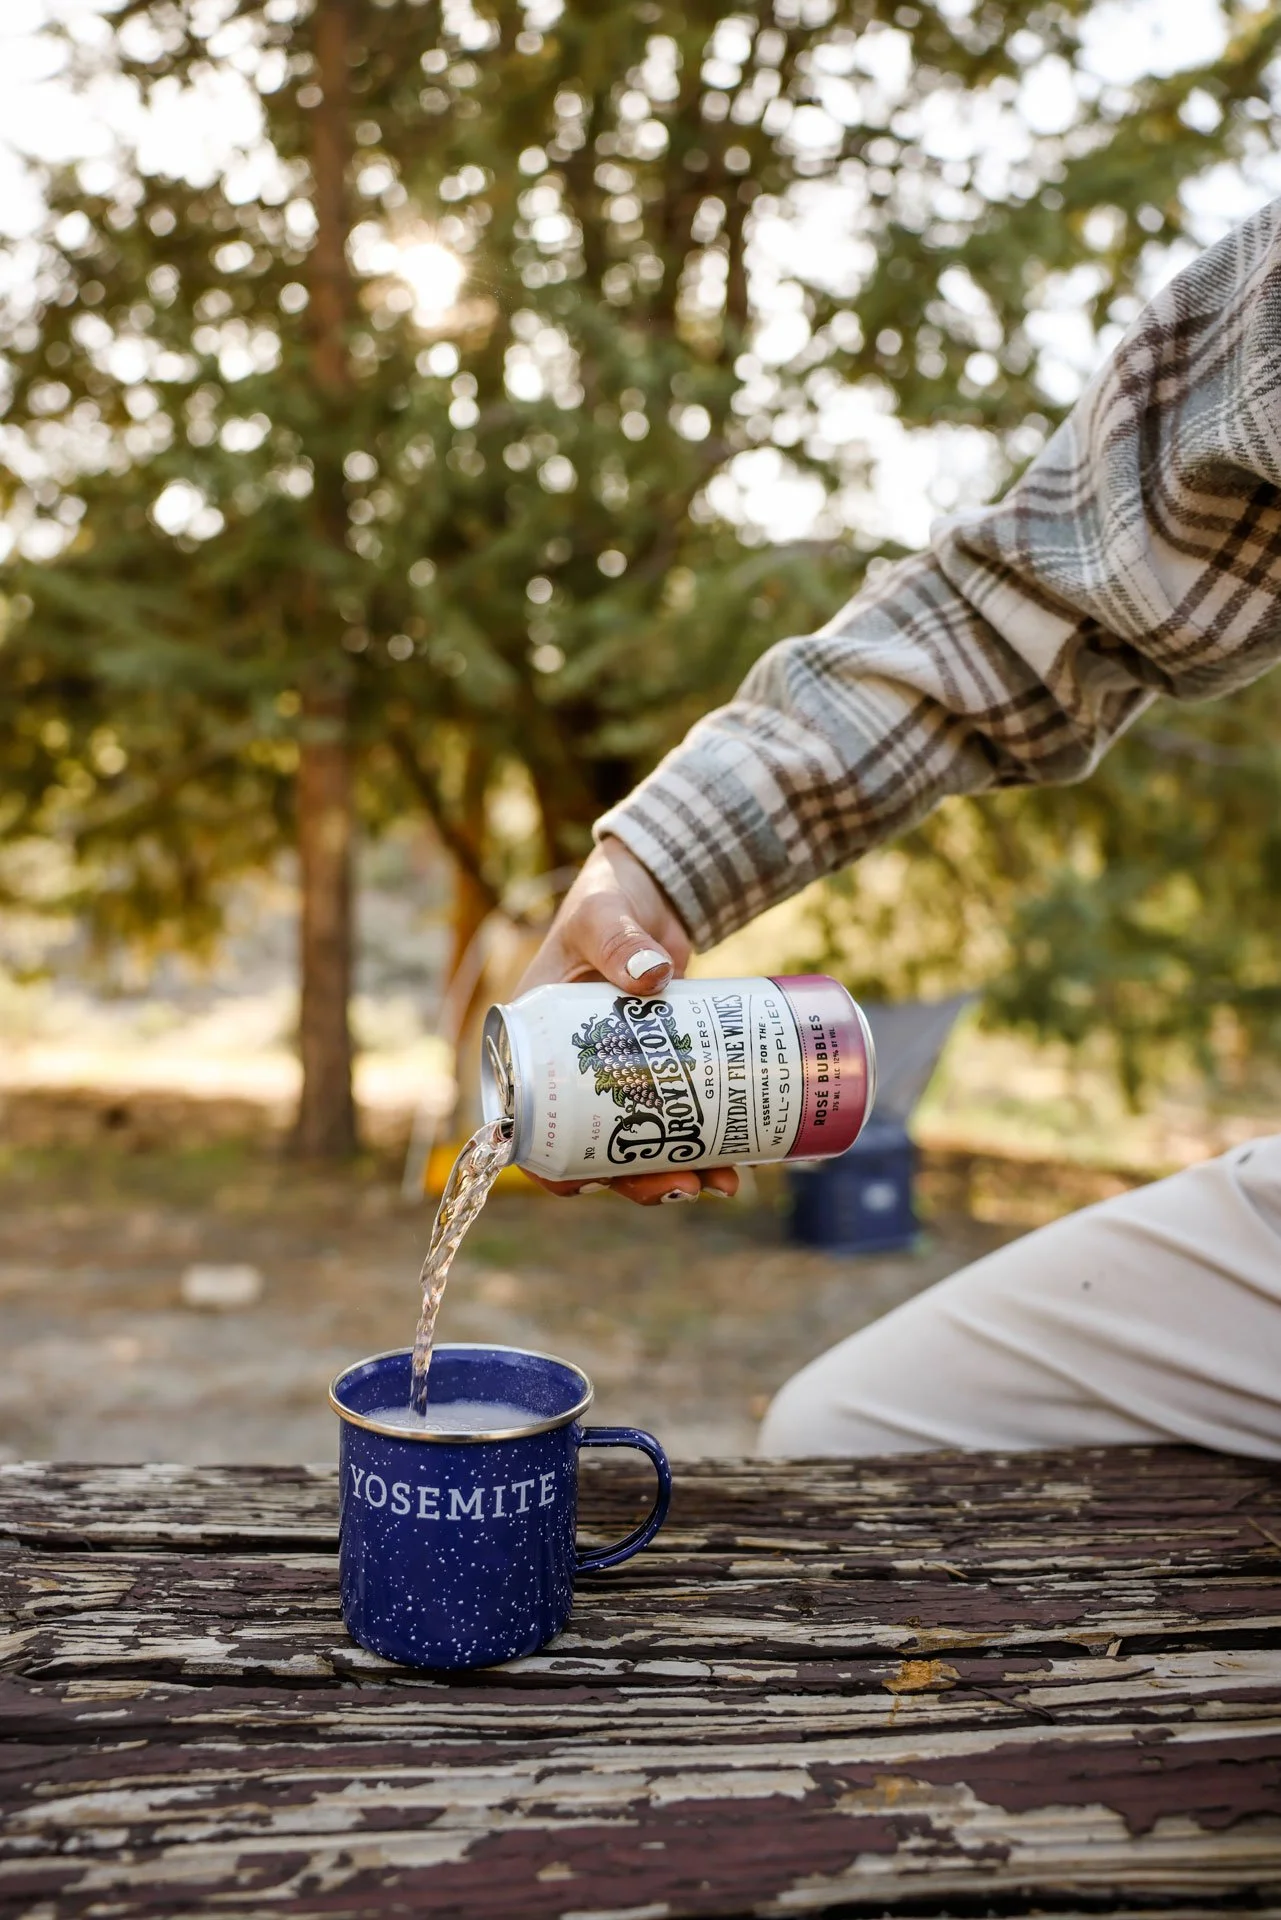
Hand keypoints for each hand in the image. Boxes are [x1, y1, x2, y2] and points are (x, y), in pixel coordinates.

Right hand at [516, 837, 739, 1203]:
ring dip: (676, 1168)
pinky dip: (701, 1139)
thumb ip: (619, 938)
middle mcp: (571, 1069)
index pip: (526, 1122)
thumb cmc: (607, 897)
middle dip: (636, 1177)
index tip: (587, 1184)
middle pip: (593, 1146)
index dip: (551, 1164)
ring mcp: (618, 1072)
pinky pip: (674, 1113)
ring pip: (639, 1140)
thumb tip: (652, 976)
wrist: (652, 887)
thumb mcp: (602, 915)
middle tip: (684, 1184)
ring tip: (723, 1182)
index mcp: (534, 1043)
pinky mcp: (658, 1066)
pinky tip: (736, 1160)